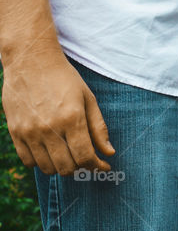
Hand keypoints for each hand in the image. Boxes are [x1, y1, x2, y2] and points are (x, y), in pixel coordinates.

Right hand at [1, 43, 114, 175]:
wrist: (31, 62)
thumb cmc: (64, 78)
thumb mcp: (88, 99)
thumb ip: (99, 128)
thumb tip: (109, 152)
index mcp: (71, 119)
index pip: (85, 157)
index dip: (96, 166)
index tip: (103, 165)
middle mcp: (49, 129)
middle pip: (67, 167)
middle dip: (80, 167)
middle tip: (86, 159)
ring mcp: (29, 132)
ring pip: (47, 168)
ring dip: (61, 167)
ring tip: (68, 155)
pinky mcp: (15, 132)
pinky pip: (28, 161)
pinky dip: (41, 162)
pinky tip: (50, 152)